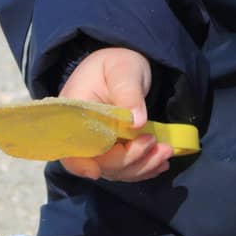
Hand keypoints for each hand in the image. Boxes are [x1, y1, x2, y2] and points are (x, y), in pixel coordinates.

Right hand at [57, 46, 172, 183]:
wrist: (123, 66)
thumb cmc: (118, 64)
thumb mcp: (124, 71)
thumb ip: (128, 93)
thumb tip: (137, 122)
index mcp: (73, 113)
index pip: (69, 147)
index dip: (79, 165)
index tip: (97, 172)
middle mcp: (81, 135)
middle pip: (98, 162)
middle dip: (129, 159)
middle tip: (157, 144)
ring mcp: (96, 145)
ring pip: (114, 170)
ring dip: (141, 166)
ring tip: (166, 152)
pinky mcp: (112, 150)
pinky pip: (124, 168)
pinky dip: (143, 169)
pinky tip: (160, 164)